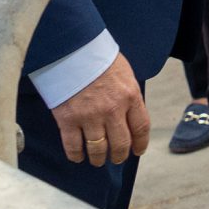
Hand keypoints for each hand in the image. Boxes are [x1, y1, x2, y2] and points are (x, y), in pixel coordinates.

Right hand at [50, 52, 148, 167]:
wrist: (70, 48)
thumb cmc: (97, 57)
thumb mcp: (124, 73)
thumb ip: (128, 95)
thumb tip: (130, 114)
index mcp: (130, 96)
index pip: (141, 128)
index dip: (140, 143)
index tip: (137, 150)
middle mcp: (112, 110)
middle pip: (120, 143)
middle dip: (119, 155)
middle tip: (115, 158)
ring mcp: (89, 116)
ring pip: (97, 149)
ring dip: (98, 158)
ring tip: (96, 160)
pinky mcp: (68, 119)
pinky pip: (73, 146)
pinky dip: (76, 155)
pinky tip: (77, 157)